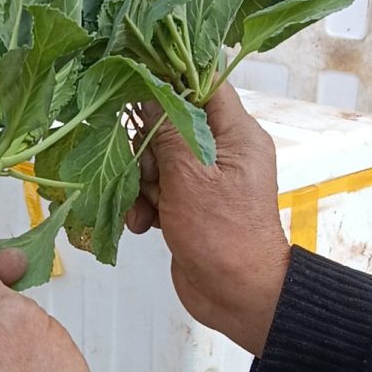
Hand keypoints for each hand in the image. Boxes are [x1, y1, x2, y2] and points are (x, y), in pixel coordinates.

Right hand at [127, 84, 289, 357]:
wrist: (237, 296)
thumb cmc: (224, 235)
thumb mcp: (189, 175)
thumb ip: (166, 130)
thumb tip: (146, 88)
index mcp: (236, 134)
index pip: (205, 83)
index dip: (171, 76)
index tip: (134, 77)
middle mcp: (222, 151)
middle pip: (170, 123)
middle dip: (145, 147)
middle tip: (144, 170)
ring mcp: (204, 179)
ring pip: (156, 159)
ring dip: (140, 183)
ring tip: (143, 207)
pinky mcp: (188, 204)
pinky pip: (156, 190)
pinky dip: (144, 205)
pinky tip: (143, 224)